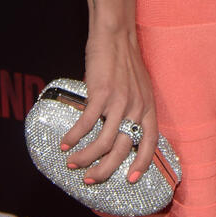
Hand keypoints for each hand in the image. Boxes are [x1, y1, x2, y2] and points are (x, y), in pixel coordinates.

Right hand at [61, 30, 157, 185]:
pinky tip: (66, 143)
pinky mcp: (101, 94)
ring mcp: (120, 101)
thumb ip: (134, 110)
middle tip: (90, 180)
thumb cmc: (125, 62)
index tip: (131, 180)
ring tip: (73, 163)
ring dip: (86, 158)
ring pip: (103, 143)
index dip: (142, 163)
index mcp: (149, 107)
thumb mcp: (140, 89)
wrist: (116, 36)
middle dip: (105, 170)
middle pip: (122, 150)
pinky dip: (74, 137)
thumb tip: (121, 133)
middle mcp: (137, 107)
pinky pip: (86, 124)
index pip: (150, 142)